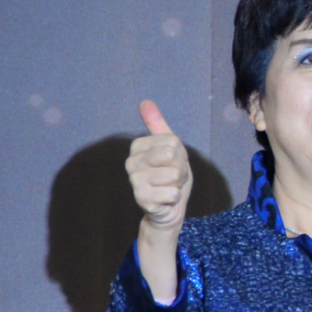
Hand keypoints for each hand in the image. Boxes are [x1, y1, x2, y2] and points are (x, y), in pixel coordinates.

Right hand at [126, 100, 192, 232]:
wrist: (168, 209)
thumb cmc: (170, 178)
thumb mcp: (171, 149)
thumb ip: (158, 126)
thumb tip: (145, 102)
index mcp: (138, 146)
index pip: (174, 142)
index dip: (180, 156)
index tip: (172, 165)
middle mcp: (131, 161)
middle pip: (173, 156)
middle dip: (180, 170)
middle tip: (172, 178)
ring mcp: (134, 179)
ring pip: (174, 175)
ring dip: (177, 185)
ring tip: (167, 188)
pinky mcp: (140, 197)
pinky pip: (172, 193)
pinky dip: (174, 198)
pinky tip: (164, 200)